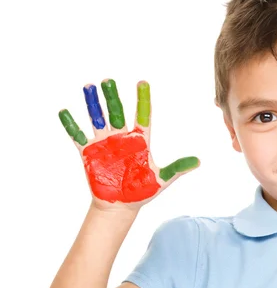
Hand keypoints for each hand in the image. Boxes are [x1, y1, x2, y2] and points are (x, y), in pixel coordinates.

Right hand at [59, 79, 199, 210]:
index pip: (142, 115)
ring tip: (89, 87)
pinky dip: (71, 124)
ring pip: (97, 118)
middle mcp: (121, 137)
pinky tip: (65, 111)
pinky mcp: (89, 153)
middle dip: (112, 97)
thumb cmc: (142, 191)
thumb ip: (177, 168)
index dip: (142, 99)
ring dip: (93, 104)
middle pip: (117, 112)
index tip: (142, 82)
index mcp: (140, 140)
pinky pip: (78, 136)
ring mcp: (104, 143)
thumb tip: (199, 162)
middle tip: (108, 81)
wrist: (121, 206)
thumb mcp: (162, 179)